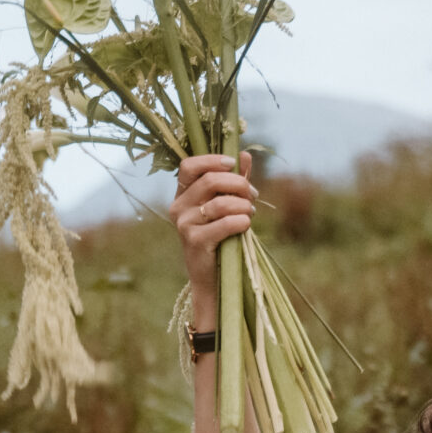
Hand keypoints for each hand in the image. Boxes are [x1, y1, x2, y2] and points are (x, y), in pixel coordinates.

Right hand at [170, 152, 254, 318]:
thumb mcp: (226, 206)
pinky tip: (246, 225)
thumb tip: (244, 154)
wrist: (213, 277)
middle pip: (210, 181)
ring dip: (243, 205)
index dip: (211, 160)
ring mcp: (184, 224)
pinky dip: (241, 221)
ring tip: (251, 213)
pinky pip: (224, 223)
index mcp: (182, 194)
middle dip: (238, 184)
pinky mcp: (195, 241)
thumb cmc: (220, 237)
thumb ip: (233, 181)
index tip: (233, 164)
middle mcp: (179, 207)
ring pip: (220, 203)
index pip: (189, 166)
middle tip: (253, 193)